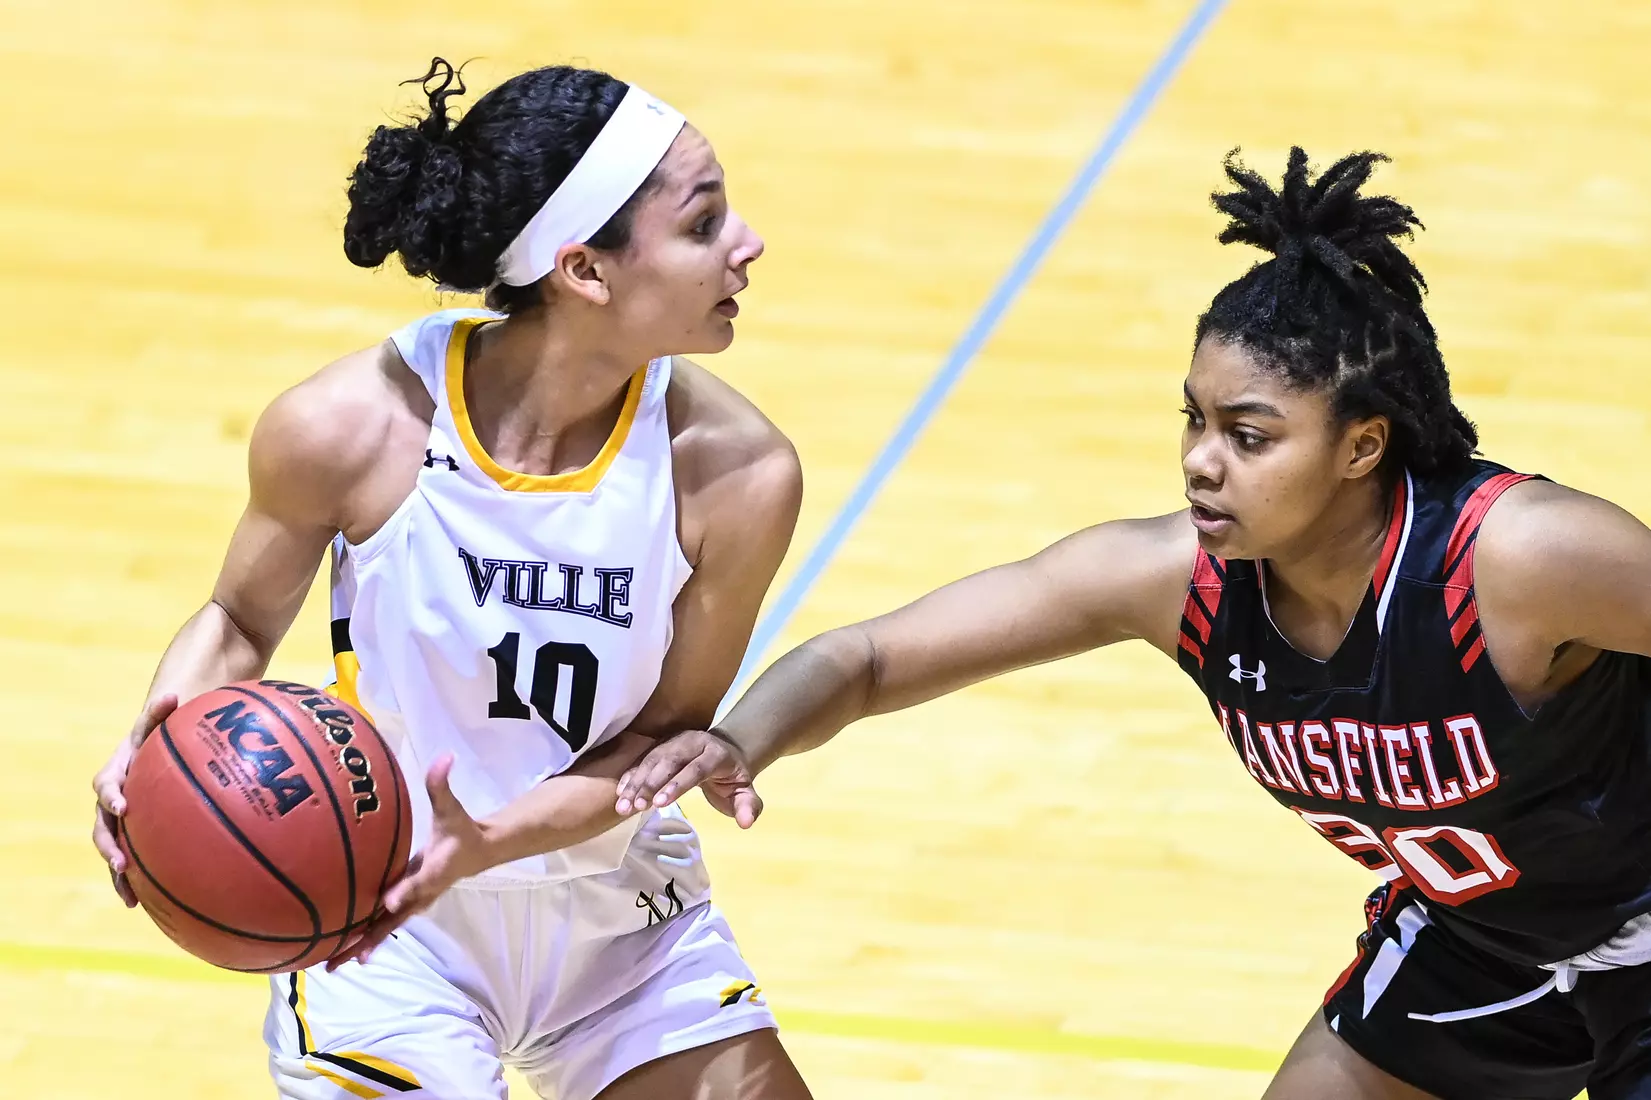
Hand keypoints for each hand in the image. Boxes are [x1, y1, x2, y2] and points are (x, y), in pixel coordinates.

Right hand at [91, 694, 178, 906]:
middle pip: (101, 826)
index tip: (123, 806)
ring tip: (129, 896)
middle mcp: (112, 799)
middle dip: (109, 846)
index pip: (106, 785)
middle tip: (122, 863)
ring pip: (112, 849)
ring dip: (116, 872)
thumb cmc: (159, 734)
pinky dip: (134, 881)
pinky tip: (143, 904)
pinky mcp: (133, 834)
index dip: (111, 795)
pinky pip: (130, 860)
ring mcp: (120, 820)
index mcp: (116, 772)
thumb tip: (172, 693)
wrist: (154, 748)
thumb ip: (161, 711)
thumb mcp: (159, 721)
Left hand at [328, 755, 486, 968]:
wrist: (481, 852)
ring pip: (385, 928)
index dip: (406, 890)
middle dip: (370, 938)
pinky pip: (382, 923)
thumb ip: (442, 785)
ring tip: (333, 965)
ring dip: (361, 946)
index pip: (420, 881)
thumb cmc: (463, 829)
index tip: (389, 901)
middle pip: (394, 920)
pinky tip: (340, 951)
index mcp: (435, 870)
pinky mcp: (406, 903)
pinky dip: (363, 938)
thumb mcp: (453, 807)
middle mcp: (422, 893)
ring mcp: (413, 901)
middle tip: (346, 958)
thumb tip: (444, 756)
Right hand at [614, 729, 762, 828]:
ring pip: (652, 759)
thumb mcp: (746, 792)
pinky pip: (642, 759)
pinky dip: (631, 775)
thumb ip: (748, 806)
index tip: (660, 803)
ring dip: (636, 782)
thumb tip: (747, 822)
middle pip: (669, 760)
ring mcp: (674, 742)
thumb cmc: (732, 777)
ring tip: (624, 805)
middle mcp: (692, 742)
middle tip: (636, 806)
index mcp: (716, 753)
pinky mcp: (660, 746)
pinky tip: (621, 793)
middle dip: (651, 783)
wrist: (726, 749)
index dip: (677, 783)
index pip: (696, 767)